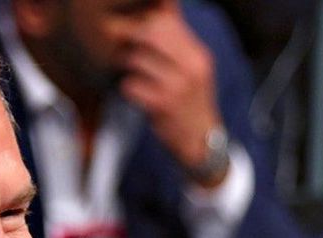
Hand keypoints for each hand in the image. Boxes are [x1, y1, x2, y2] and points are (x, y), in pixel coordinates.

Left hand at [119, 1, 224, 183]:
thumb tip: (162, 11)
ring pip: (137, 58)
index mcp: (197, 54)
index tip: (129, 31)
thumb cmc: (189, 102)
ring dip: (125, 65)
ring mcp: (178, 86)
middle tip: (122, 50)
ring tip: (129, 74)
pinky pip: (131, 85)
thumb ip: (176, 44)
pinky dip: (127, 88)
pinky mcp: (163, 105)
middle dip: (130, 38)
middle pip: (151, 32)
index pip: (167, 21)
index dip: (142, 21)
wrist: (200, 140)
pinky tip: (134, 93)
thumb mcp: (192, 69)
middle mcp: (191, 66)